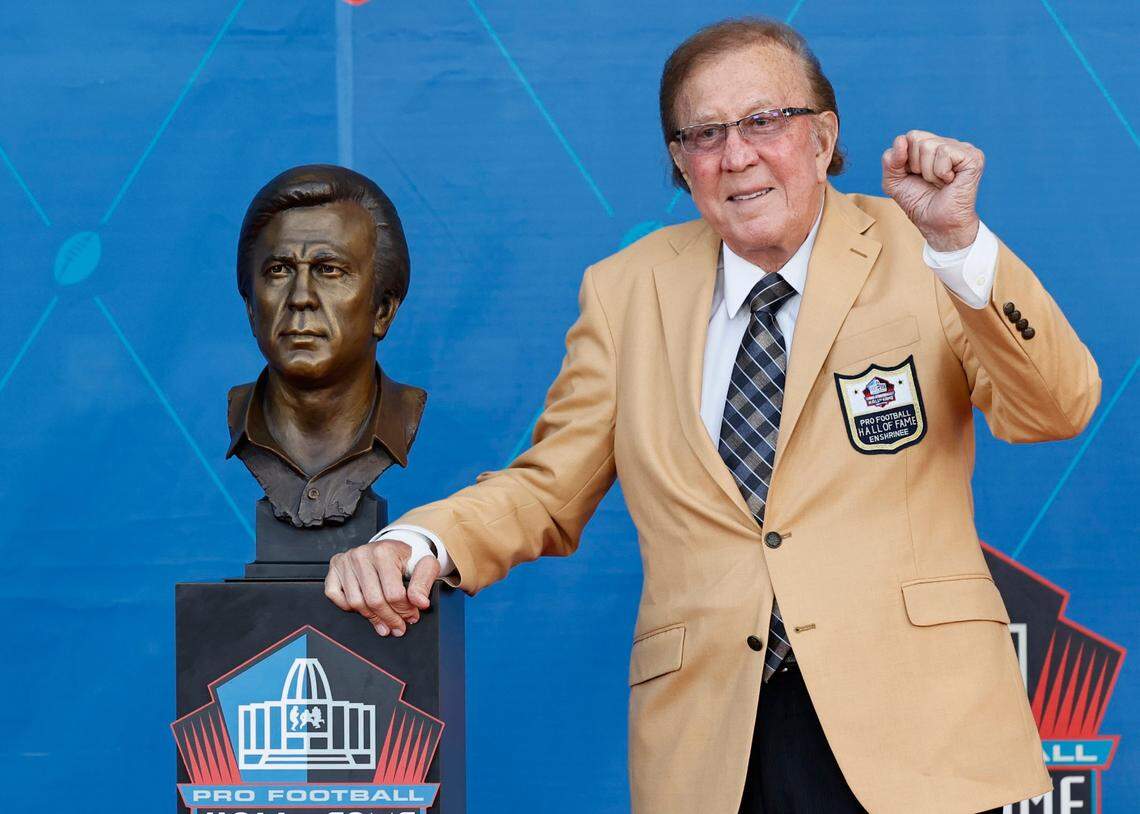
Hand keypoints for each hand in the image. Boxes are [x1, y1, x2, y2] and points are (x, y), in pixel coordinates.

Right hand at [324, 539, 440, 636]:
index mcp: (384, 552)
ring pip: (355, 602)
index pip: (393, 594)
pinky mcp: (335, 568)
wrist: (394, 547)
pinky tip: (364, 608)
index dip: (404, 610)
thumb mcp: (425, 565)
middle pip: (374, 601)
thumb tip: (420, 602)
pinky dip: (348, 607)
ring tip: (384, 623)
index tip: (412, 616)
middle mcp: (362, 555)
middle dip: (389, 619)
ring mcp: (346, 561)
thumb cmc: (407, 557)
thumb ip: (424, 583)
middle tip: (398, 626)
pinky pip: (336, 596)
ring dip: (372, 618)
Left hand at [881, 130, 983, 251]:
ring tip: (939, 183)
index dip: (904, 159)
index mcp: (932, 146)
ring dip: (928, 172)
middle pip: (916, 137)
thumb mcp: (894, 182)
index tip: (914, 176)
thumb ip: (890, 160)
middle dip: (915, 165)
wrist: (937, 225)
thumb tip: (901, 139)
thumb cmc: (919, 203)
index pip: (909, 136)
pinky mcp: (973, 157)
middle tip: (928, 180)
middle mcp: (948, 143)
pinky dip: (940, 172)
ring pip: (928, 145)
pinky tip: (950, 181)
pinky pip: (944, 152)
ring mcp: (962, 149)